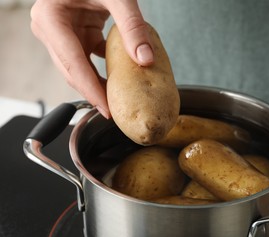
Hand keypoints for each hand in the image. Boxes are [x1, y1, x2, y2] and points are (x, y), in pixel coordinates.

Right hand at [30, 0, 153, 117]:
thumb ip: (132, 26)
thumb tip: (146, 59)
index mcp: (51, 19)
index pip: (73, 64)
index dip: (91, 90)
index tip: (107, 110)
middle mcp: (49, 28)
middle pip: (72, 70)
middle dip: (94, 92)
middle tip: (114, 112)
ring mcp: (59, 32)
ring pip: (78, 67)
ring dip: (98, 82)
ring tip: (117, 100)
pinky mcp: (72, 32)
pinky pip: (87, 57)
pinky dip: (102, 67)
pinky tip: (118, 76)